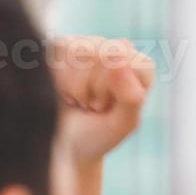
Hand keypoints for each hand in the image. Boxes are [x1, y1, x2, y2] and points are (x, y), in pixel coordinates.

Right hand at [51, 36, 155, 163]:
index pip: (120, 57)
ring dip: (71, 84)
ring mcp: (90, 47)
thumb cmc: (97, 135)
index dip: (105, 86)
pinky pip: (56, 50)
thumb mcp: (122, 124)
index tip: (104, 108)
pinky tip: (62, 91)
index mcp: (139, 66)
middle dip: (88, 86)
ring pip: (75, 49)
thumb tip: (119, 56)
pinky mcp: (63, 48)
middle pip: (97, 50)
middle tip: (91, 105)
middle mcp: (118, 51)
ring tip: (78, 100)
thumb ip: (130, 95)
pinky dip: (56, 76)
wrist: (65, 147)